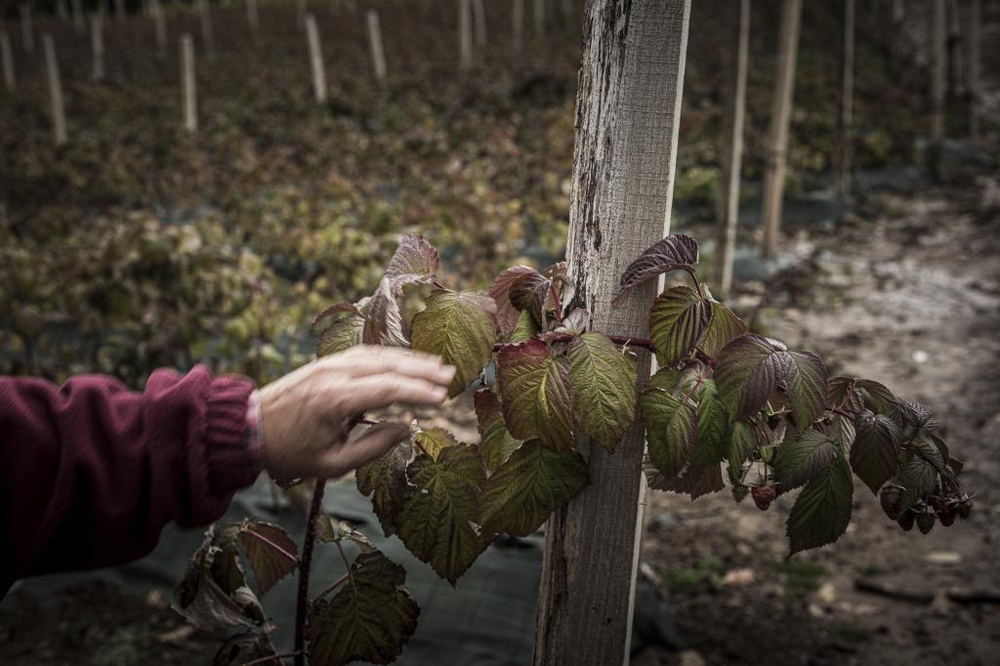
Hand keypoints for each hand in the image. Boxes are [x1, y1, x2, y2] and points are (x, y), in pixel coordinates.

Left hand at [255, 345, 454, 479]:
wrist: (248, 428)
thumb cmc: (290, 452)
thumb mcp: (332, 463)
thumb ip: (373, 447)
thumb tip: (406, 428)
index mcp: (336, 400)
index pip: (388, 389)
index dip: (418, 392)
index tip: (442, 399)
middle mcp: (335, 374)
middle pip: (388, 366)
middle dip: (422, 370)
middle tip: (451, 375)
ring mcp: (329, 364)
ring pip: (378, 355)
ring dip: (410, 359)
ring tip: (437, 366)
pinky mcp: (326, 362)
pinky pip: (364, 354)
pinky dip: (389, 356)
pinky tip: (406, 362)